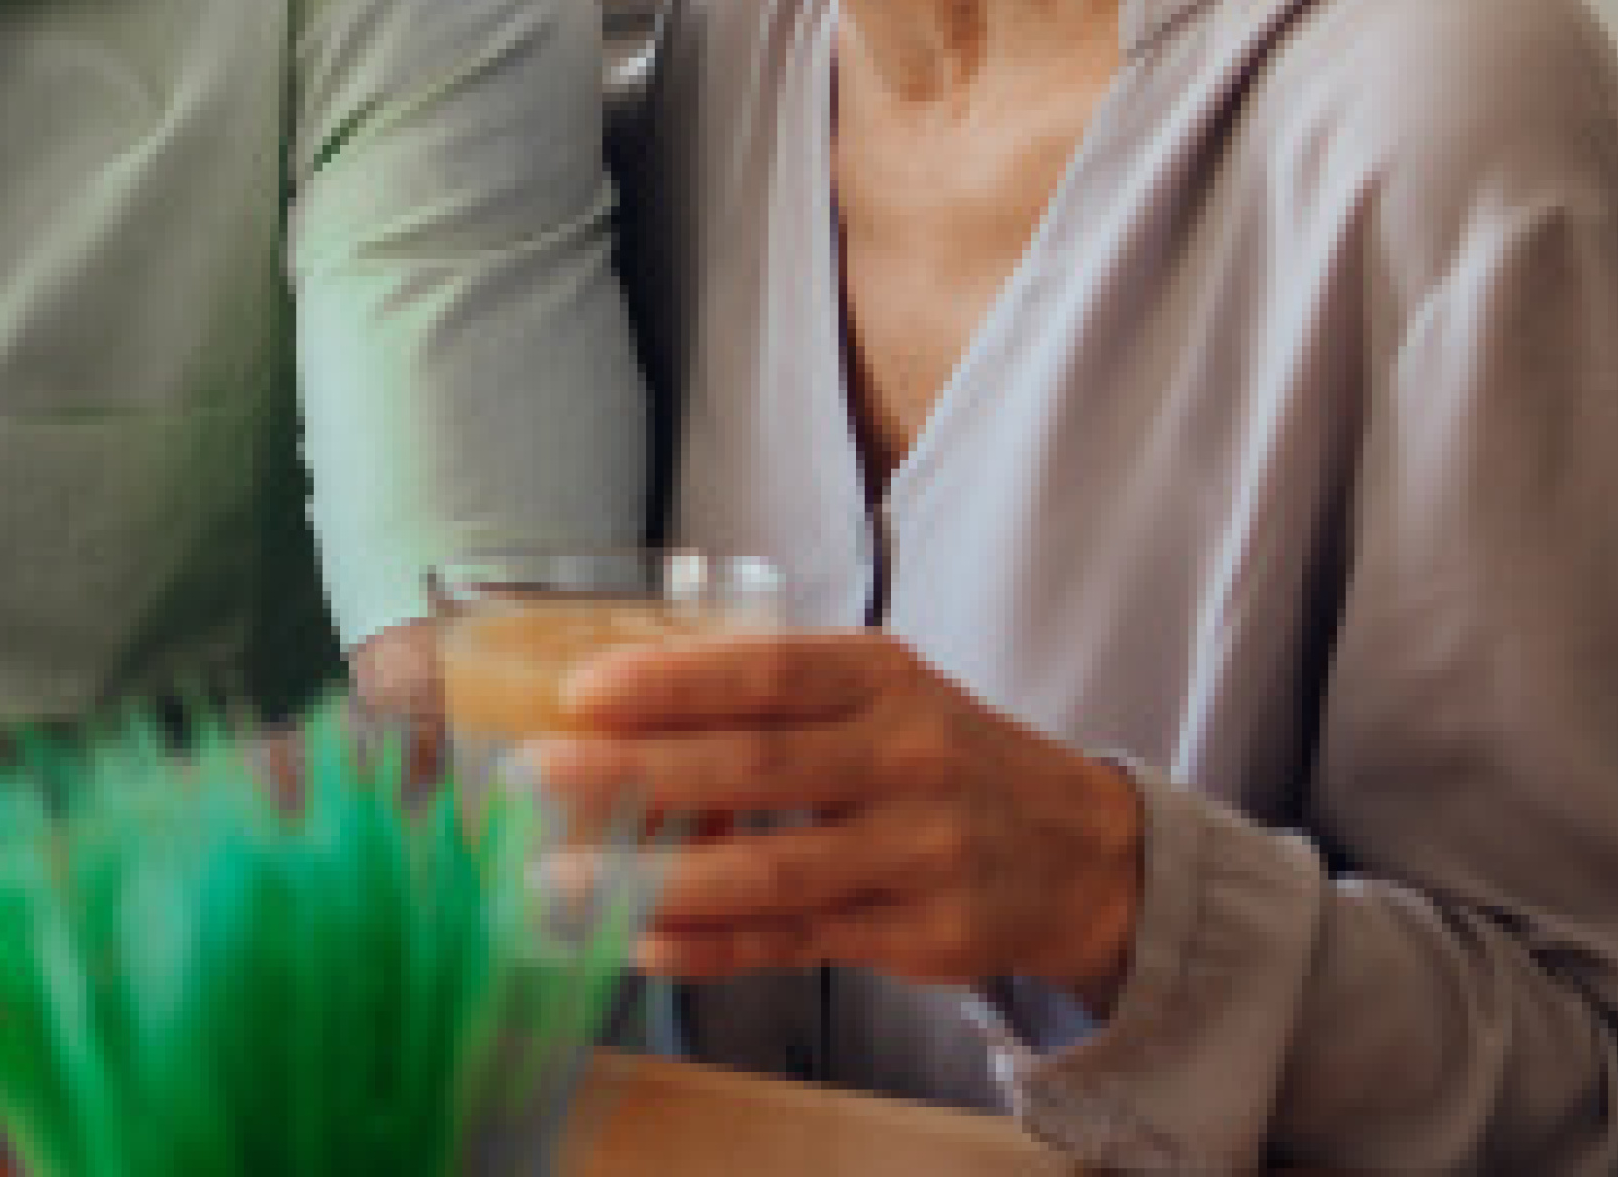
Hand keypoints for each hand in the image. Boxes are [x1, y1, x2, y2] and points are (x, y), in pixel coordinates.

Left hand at [523, 632, 1143, 1001]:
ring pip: (771, 871)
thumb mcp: (876, 694)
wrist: (1080, 850)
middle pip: (757, 769)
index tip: (581, 694)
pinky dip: (711, 945)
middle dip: (637, 774)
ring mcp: (920, 852)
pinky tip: (639, 939)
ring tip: (561, 878)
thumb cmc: (936, 755)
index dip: (671, 683)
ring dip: (654, 877)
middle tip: (537, 776)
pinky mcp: (922, 934)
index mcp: (882, 678)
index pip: (768, 673)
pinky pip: (796, 941)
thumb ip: (769, 699)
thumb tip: (610, 703)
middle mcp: (908, 757)